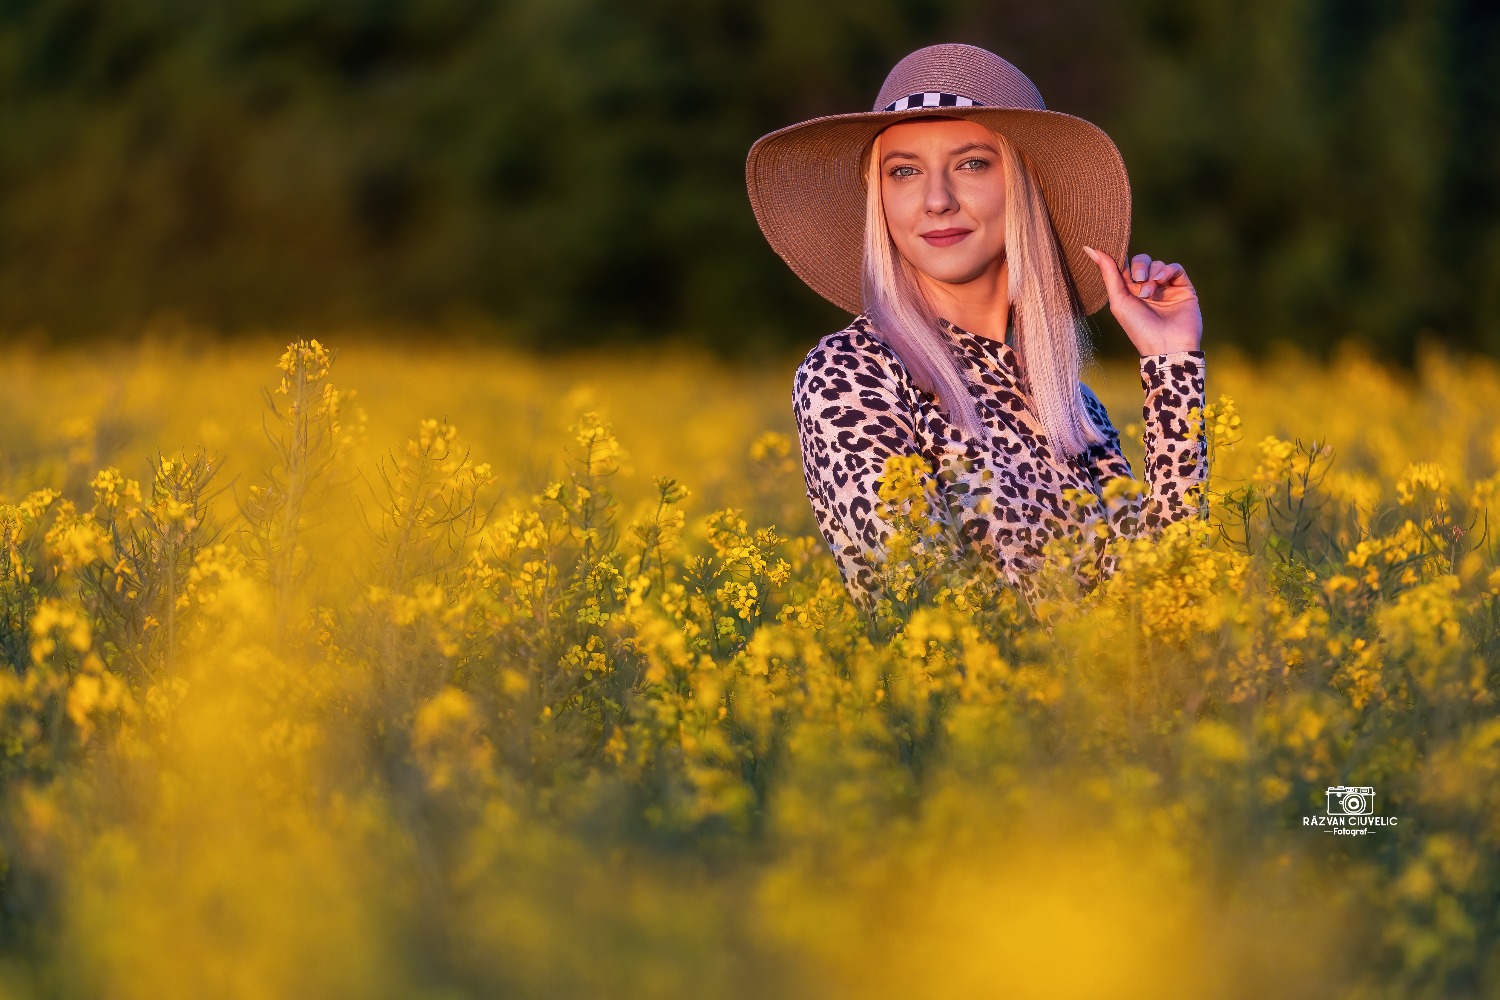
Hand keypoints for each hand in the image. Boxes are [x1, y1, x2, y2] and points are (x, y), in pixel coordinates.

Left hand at [1082, 246, 1202, 355]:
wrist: (1167, 346)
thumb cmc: (1138, 328)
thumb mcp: (1118, 300)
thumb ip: (1108, 273)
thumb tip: (1089, 248)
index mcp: (1128, 292)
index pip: (1124, 267)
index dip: (1120, 257)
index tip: (1114, 247)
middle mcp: (1146, 289)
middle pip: (1141, 262)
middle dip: (1139, 266)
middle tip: (1139, 279)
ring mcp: (1166, 288)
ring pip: (1158, 264)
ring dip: (1153, 273)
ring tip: (1150, 291)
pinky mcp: (1183, 288)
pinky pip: (1175, 268)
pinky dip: (1167, 270)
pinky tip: (1162, 280)